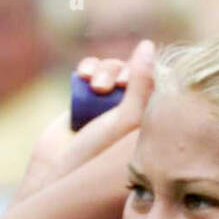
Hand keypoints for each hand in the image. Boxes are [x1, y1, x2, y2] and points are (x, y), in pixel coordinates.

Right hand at [11, 39, 156, 204]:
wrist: (55, 173)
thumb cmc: (98, 156)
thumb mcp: (126, 120)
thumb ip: (141, 84)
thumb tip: (148, 45)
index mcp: (155, 120)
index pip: (163, 82)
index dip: (149, 73)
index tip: (129, 85)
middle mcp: (135, 111)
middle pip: (137, 71)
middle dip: (122, 72)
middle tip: (108, 89)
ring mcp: (111, 105)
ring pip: (115, 68)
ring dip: (106, 69)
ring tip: (96, 87)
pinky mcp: (88, 99)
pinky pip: (95, 69)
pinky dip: (91, 67)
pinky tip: (84, 75)